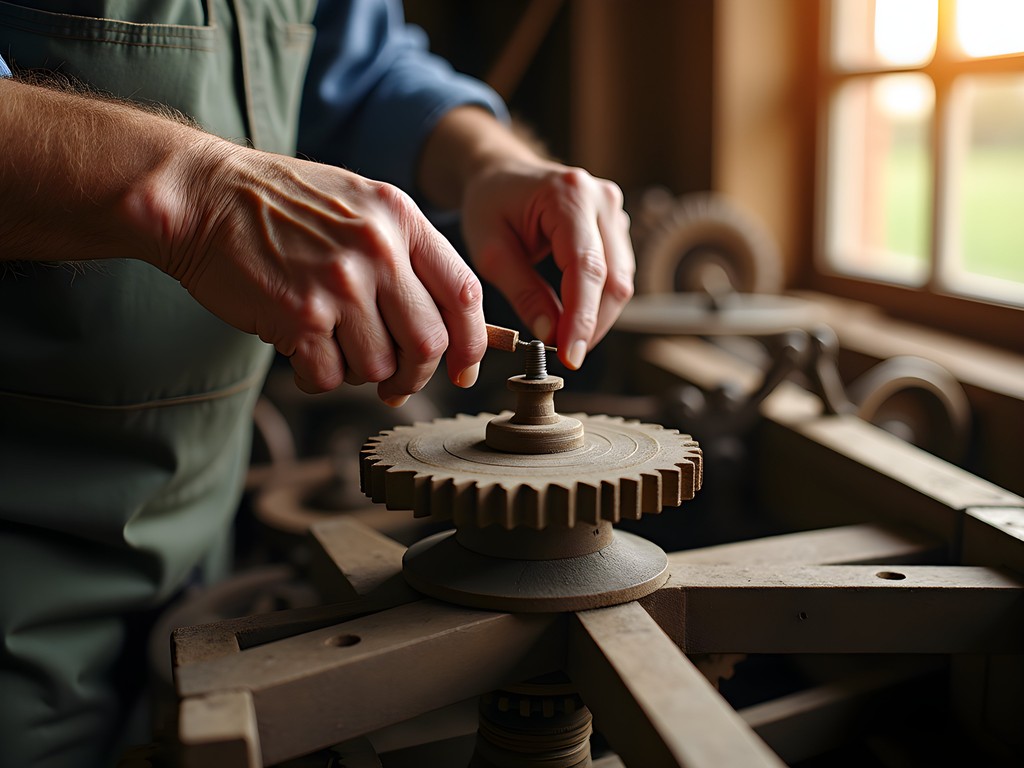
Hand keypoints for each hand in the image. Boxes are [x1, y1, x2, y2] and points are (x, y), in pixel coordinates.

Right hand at [139, 141, 485, 401]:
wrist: (204, 196)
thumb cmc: (280, 206)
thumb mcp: (359, 204)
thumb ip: (405, 255)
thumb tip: (445, 328)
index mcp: (399, 219)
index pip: (464, 293)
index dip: (472, 344)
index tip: (464, 370)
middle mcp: (377, 249)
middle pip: (429, 342)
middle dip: (417, 375)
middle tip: (396, 382)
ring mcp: (339, 283)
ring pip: (380, 366)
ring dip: (360, 374)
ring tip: (333, 349)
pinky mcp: (299, 315)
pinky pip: (330, 376)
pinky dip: (318, 377)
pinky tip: (300, 351)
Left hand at [460, 156, 634, 370]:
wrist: (500, 173)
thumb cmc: (490, 204)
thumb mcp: (491, 251)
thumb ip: (523, 292)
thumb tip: (551, 333)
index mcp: (568, 195)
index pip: (586, 268)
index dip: (581, 319)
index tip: (570, 356)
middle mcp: (601, 198)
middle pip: (614, 279)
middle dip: (591, 324)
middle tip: (563, 354)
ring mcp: (614, 210)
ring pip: (621, 281)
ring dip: (596, 317)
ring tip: (564, 336)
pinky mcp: (616, 227)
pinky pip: (617, 274)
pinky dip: (597, 302)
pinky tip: (572, 315)